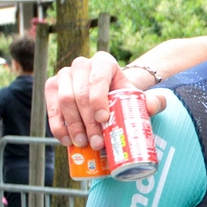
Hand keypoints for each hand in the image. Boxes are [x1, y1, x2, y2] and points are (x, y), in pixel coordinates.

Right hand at [48, 52, 166, 149]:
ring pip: (64, 100)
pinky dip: (58, 126)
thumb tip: (155, 105)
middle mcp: (81, 64)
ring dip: (73, 125)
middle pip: (80, 93)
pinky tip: (67, 141)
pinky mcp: (52, 87)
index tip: (104, 120)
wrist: (107, 94)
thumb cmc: (123, 96)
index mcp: (104, 62)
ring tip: (84, 144)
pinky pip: (51, 107)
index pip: (98, 78)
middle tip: (96, 142)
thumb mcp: (138, 98)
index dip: (98, 99)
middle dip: (88, 121)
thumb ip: (152, 101)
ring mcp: (64, 74)